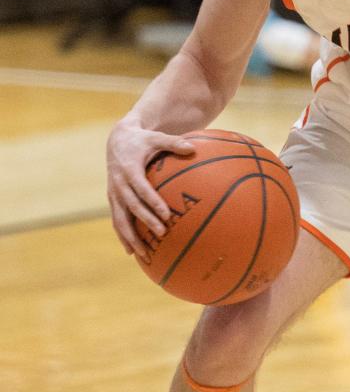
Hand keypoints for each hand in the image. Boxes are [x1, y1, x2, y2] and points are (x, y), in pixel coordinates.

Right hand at [106, 120, 195, 260]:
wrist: (118, 140)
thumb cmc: (143, 140)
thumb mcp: (157, 138)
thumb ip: (174, 143)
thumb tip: (194, 148)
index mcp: (129, 170)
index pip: (141, 189)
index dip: (152, 202)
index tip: (166, 215)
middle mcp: (118, 185)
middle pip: (131, 207)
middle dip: (145, 222)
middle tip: (162, 234)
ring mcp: (114, 194)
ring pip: (119, 220)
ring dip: (130, 237)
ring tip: (143, 254)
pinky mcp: (113, 200)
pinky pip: (117, 221)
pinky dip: (123, 236)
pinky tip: (132, 252)